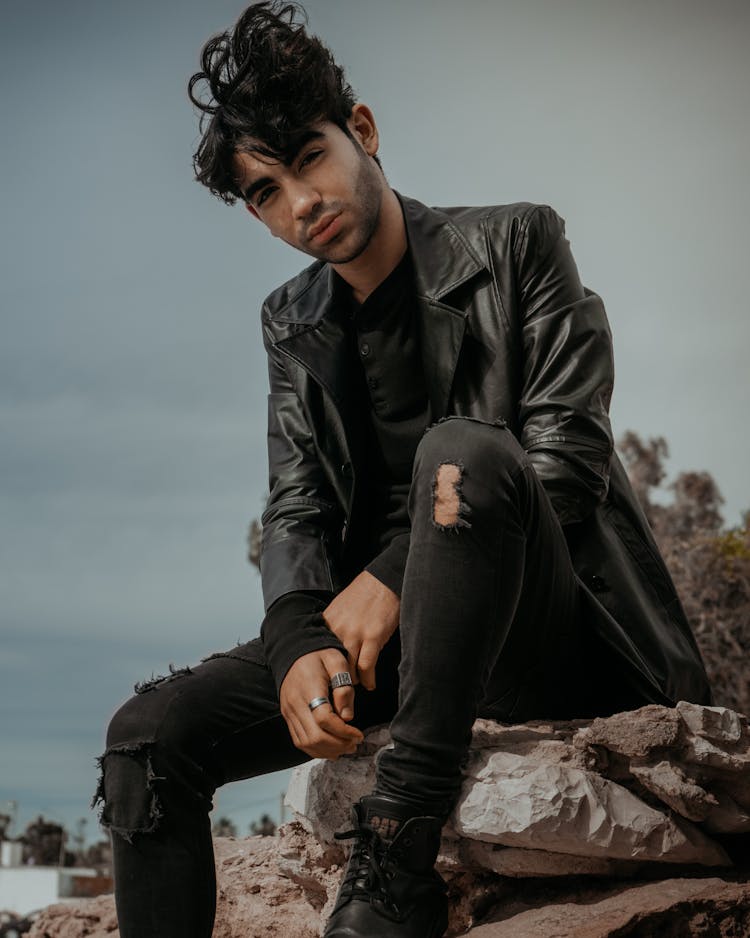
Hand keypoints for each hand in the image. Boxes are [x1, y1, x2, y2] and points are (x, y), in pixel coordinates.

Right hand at [279, 648, 363, 759]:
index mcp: (309, 688)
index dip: (343, 731)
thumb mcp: (337, 661)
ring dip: (328, 750)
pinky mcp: (288, 716)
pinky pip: (299, 740)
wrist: (293, 650)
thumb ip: (344, 687)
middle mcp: (295, 703)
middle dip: (338, 745)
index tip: (358, 734)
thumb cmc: (318, 654)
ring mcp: (289, 712)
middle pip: (315, 736)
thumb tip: (348, 716)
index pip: (324, 719)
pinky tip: (331, 748)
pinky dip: (315, 749)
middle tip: (355, 744)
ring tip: (346, 747)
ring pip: (306, 743)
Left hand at [323, 571, 399, 690]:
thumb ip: (334, 628)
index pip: (319, 654)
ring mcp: (355, 634)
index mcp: (328, 623)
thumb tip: (330, 648)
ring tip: (358, 686)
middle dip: (337, 679)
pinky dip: (368, 680)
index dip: (323, 669)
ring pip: (348, 670)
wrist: (383, 582)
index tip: (326, 680)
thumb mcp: (340, 609)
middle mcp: (338, 630)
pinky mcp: (373, 637)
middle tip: (342, 689)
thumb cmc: (363, 595)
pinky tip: (371, 684)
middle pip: (332, 665)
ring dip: (354, 681)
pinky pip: (366, 667)